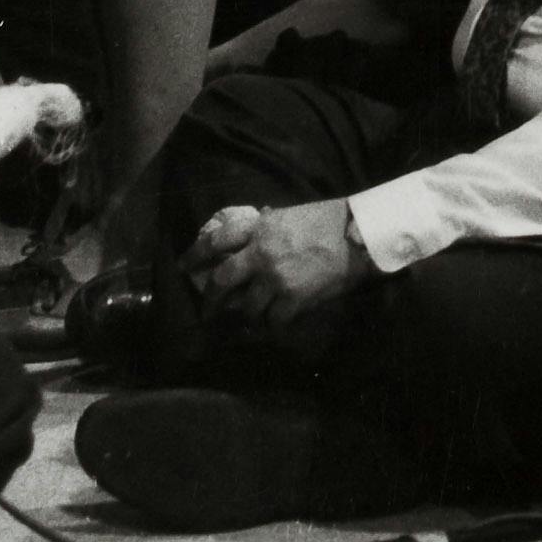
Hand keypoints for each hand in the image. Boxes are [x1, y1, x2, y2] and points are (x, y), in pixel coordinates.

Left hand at [182, 199, 372, 334]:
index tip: (183, 266)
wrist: (357, 235)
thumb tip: (254, 232)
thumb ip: (266, 227)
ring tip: (247, 320)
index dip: (195, 254)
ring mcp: (276, 279)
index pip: (216, 241)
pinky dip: (272, 325)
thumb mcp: (289, 215)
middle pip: (222, 280)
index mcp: (258, 229)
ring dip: (245, 315)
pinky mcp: (294, 299)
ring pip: (247, 307)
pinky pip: (273, 320)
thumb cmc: (326, 220)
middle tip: (207, 310)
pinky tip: (274, 325)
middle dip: (210, 298)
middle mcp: (260, 255)